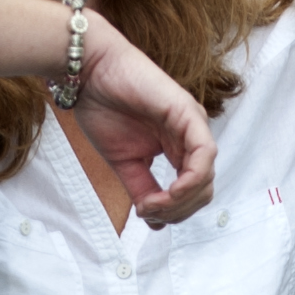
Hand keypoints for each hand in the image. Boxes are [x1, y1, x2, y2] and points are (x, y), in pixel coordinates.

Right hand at [74, 13, 214, 224]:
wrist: (89, 74)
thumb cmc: (103, 107)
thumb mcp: (125, 163)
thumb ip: (142, 188)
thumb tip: (154, 220)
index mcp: (178, 148)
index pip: (192, 191)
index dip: (174, 212)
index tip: (145, 214)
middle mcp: (190, 137)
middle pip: (203, 190)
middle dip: (178, 211)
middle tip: (148, 211)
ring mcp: (193, 125)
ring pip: (206, 177)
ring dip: (181, 202)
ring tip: (152, 204)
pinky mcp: (189, 113)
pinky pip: (204, 155)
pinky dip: (189, 181)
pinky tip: (167, 192)